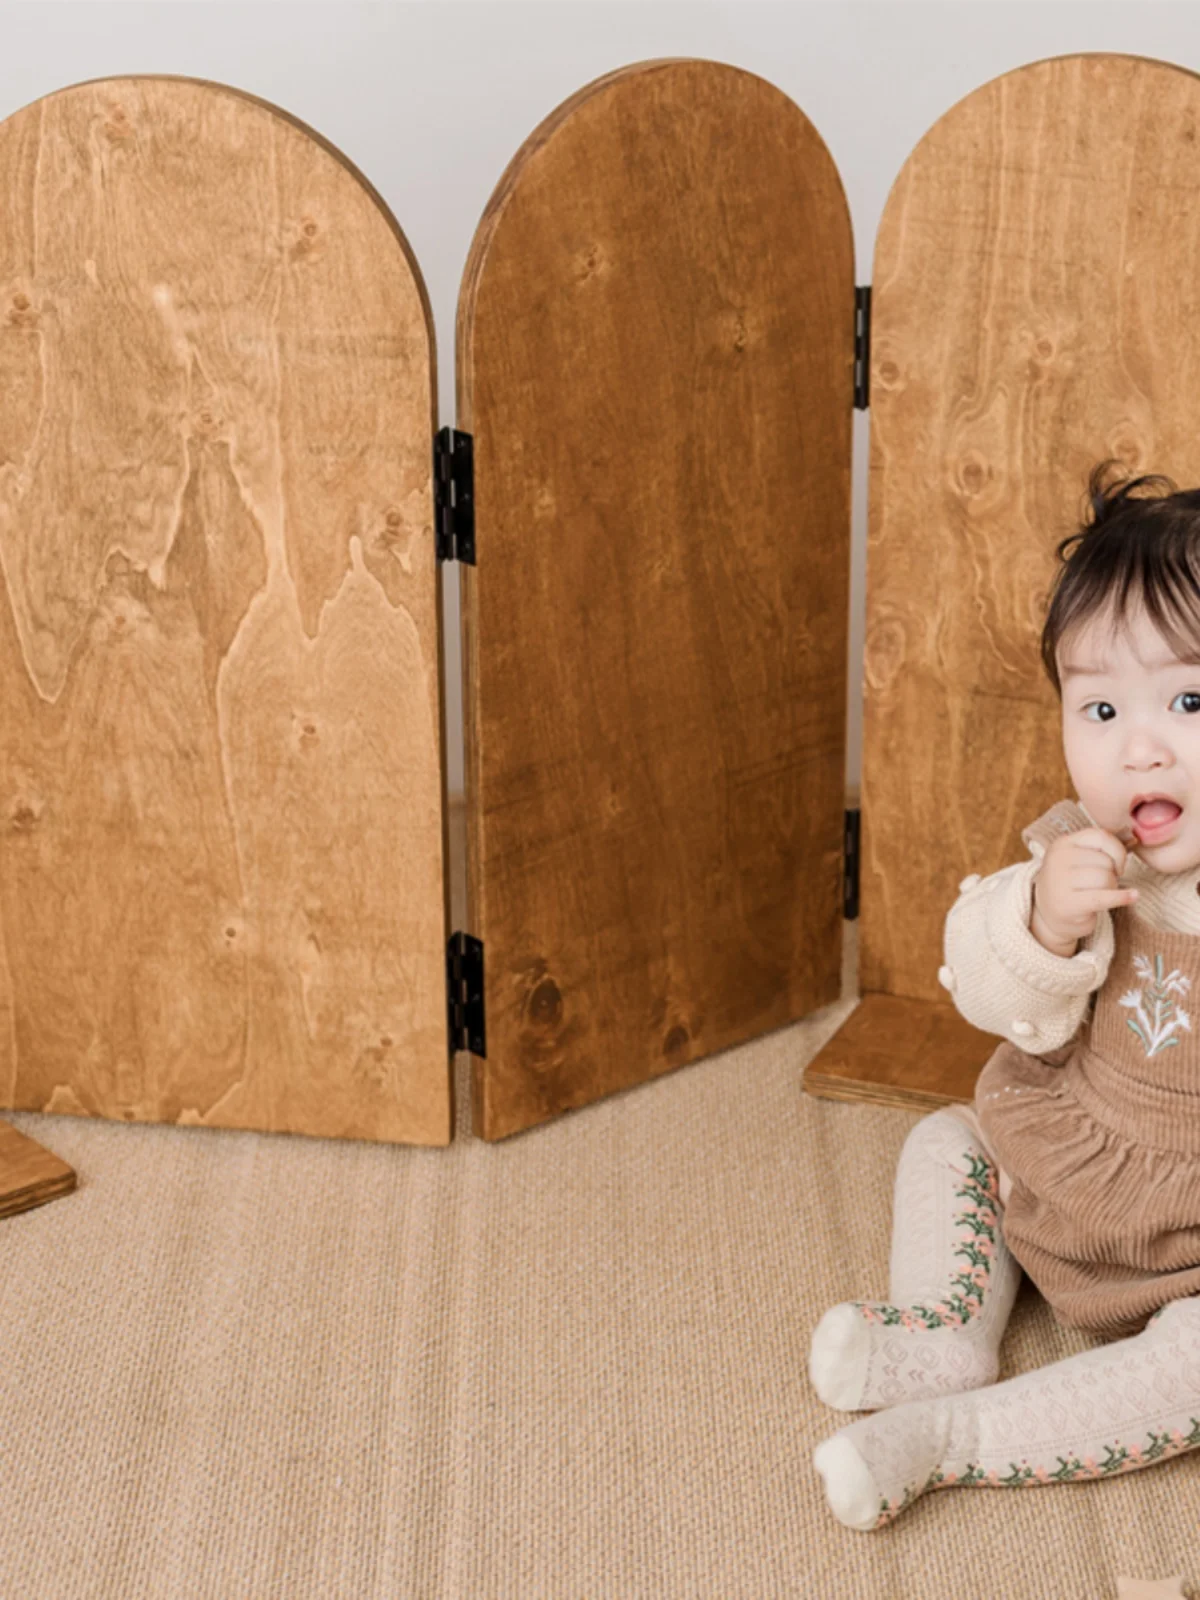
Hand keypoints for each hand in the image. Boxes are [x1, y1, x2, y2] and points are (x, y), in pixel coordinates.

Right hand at [1030, 827, 1138, 956]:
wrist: (1049, 915)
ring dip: (1111, 888)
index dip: (1117, 851)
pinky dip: (1122, 897)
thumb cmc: (1072, 884)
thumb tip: (1132, 843)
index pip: (1101, 836)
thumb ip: (1099, 848)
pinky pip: (1104, 897)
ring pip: (1106, 878)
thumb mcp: (1077, 858)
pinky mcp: (1068, 904)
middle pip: (1105, 861)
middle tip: (1101, 884)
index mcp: (1062, 843)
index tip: (1117, 865)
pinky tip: (1133, 896)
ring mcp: (1060, 882)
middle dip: (1112, 873)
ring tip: (1100, 893)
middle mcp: (1058, 859)